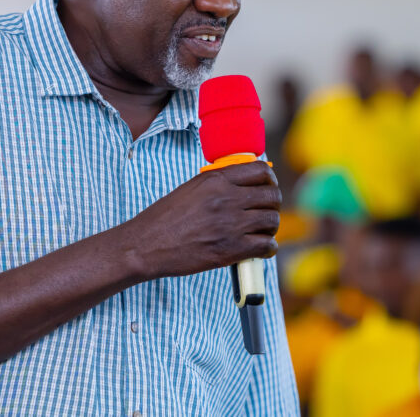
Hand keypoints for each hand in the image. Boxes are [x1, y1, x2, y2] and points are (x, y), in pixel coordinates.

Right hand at [125, 161, 280, 279]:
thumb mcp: (192, 188)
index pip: (261, 170)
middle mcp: (227, 198)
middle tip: (266, 211)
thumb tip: (244, 184)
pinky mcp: (231, 249)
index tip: (268, 186)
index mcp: (216, 179)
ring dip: (271, 226)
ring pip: (272, 220)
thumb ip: (219, 183)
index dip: (270, 179)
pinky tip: (261, 248)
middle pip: (272, 196)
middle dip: (273, 204)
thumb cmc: (165, 218)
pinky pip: (267, 245)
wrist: (146, 245)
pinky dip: (268, 247)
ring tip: (262, 231)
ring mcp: (231, 224)